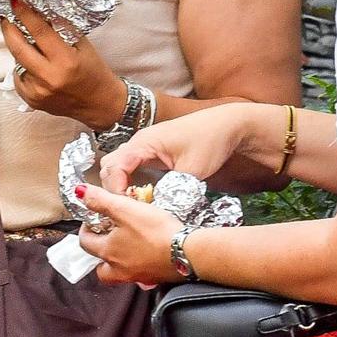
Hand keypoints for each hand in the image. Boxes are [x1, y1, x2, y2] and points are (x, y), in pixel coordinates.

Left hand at [0, 0, 126, 127]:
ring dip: (19, 50)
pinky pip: (18, 77)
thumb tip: (39, 10)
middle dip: (8, 30)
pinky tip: (35, 67)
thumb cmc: (94, 72)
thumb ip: (61, 30)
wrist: (99, 104)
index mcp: (65, 61)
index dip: (25, 14)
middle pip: (18, 48)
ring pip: (16, 62)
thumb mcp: (83, 46)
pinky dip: (23, 68)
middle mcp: (49, 78)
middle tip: (5, 18)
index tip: (15, 1)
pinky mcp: (31, 101)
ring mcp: (38, 92)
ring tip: (31, 46)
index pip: (39, 32)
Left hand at [74, 183, 182, 285]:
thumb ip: (100, 200)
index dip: (85, 229)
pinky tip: (147, 254)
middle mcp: (120, 269)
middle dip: (100, 253)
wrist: (189, 252)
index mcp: (108, 252)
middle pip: (101, 267)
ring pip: (119, 274)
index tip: (93, 219)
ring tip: (126, 247)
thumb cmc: (156, 231)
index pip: (85, 243)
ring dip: (118, 263)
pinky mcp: (156, 278)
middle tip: (107, 237)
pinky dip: (139, 266)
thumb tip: (79, 192)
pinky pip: (140, 275)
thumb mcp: (125, 208)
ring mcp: (139, 276)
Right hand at [98, 103, 275, 194]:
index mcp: (143, 143)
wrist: (226, 125)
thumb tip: (158, 211)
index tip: (127, 208)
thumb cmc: (210, 142)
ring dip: (121, 184)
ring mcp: (144, 147)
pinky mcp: (152, 152)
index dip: (115, 189)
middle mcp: (138, 143)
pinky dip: (130, 181)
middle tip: (129, 208)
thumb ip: (172, 192)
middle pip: (110, 165)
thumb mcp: (192, 171)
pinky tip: (143, 195)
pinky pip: (131, 166)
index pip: (114, 167)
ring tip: (135, 204)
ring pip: (118, 166)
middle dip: (114, 188)